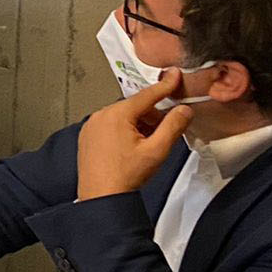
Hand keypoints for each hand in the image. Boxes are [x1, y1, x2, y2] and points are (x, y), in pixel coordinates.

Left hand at [77, 74, 193, 199]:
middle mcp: (100, 115)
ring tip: (147, 145)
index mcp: (116, 114)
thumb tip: (184, 110)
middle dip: (152, 116)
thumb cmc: (125, 175)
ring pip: (123, 116)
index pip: (147, 95)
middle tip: (163, 133)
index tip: (174, 75)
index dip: (164, 86)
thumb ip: (173, 126)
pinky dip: (124, 130)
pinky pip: (110, 125)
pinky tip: (132, 147)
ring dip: (139, 124)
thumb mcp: (157, 150)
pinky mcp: (88, 136)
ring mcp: (91, 125)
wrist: (101, 196)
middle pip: (135, 107)